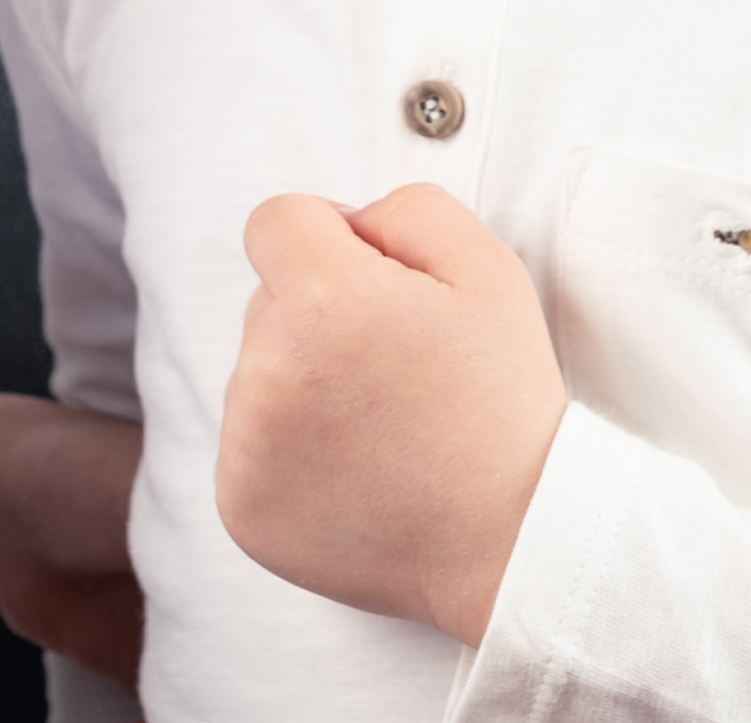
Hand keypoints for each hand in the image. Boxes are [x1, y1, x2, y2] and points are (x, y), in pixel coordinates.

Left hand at [216, 183, 564, 644]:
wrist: (510, 540)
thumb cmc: (503, 404)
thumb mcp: (488, 268)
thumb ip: (405, 209)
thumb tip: (346, 224)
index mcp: (323, 298)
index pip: (275, 221)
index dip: (329, 238)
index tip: (373, 282)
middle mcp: (269, 369)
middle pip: (267, 301)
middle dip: (320, 315)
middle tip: (398, 369)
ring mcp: (247, 445)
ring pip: (256, 373)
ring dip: (303, 385)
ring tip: (383, 427)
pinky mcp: (240, 504)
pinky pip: (247, 445)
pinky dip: (290, 453)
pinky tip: (356, 471)